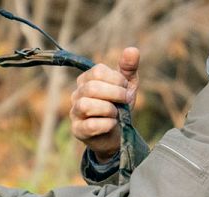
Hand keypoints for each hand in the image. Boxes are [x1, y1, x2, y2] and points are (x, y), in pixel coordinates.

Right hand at [70, 47, 139, 161]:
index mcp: (87, 80)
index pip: (97, 71)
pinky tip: (113, 124)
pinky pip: (90, 125)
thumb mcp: (126, 86)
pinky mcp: (78, 130)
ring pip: (86, 105)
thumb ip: (129, 68)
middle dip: (115, 93)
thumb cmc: (119, 107)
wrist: (117, 134)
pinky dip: (106, 124)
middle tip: (126, 100)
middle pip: (91, 88)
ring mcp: (75, 113)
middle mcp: (77, 94)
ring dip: (108, 109)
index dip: (116, 79)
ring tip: (116, 113)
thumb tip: (132, 49)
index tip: (126, 88)